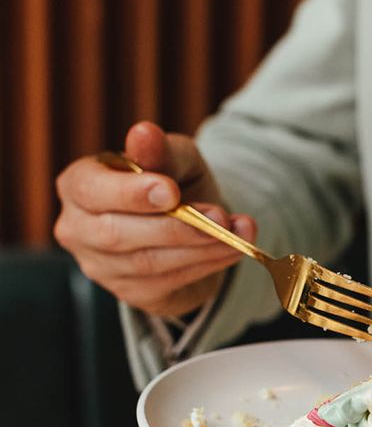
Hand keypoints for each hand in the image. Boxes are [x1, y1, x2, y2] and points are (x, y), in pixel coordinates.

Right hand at [55, 121, 256, 315]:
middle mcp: (79, 230)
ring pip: (149, 262)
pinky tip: (231, 250)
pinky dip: (207, 265)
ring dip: (200, 247)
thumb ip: (161, 151)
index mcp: (78, 185)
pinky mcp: (132, 293)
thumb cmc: (173, 184)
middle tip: (219, 216)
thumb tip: (144, 133)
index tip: (171, 191)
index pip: (91, 191)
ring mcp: (102, 267)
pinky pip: (169, 283)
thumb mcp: (174, 160)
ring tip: (238, 231)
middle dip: (176, 226)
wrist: (192, 227)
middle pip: (118, 234)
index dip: (131, 193)